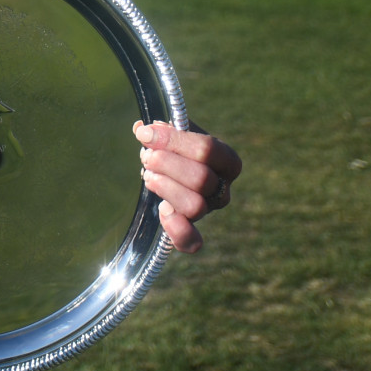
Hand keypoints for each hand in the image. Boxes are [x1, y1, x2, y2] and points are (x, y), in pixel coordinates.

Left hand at [134, 121, 241, 253]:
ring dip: (166, 188)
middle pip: (201, 179)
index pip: (207, 150)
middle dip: (167, 164)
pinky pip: (191, 241)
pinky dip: (177, 230)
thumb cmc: (176, 148)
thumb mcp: (174, 133)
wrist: (171, 172)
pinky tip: (162, 211)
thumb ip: (162, 129)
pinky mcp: (193, 232)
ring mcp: (209, 211)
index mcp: (226, 160)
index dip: (173, 140)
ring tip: (149, 175)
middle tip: (147, 157)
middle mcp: (223, 188)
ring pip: (195, 207)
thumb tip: (144, 131)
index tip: (145, 134)